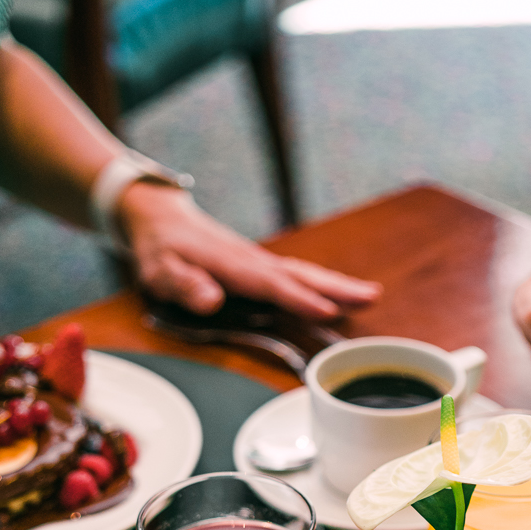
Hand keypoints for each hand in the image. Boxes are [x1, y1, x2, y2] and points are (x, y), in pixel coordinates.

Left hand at [120, 184, 380, 320]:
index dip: (298, 298)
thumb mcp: (160, 271)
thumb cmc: (160, 250)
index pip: (270, 284)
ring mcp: (259, 262)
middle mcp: (252, 261)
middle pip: (299, 274)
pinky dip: (321, 283)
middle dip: (335, 286)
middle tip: (371, 296)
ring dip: (337, 284)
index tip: (327, 310)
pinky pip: (296, 275)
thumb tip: (211, 300)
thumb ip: (184, 285)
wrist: (161, 218)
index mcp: (230, 265)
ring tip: (370, 295)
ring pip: (303, 273)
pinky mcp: (260, 266)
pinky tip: (340, 293)